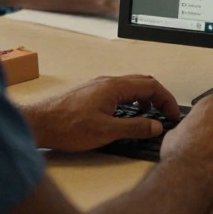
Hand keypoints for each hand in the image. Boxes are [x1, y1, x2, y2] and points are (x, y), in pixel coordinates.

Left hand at [24, 74, 178, 150]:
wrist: (40, 124)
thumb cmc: (67, 126)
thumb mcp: (106, 131)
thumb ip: (134, 127)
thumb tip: (155, 126)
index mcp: (115, 87)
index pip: (152, 85)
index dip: (167, 99)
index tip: (172, 114)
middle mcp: (108, 82)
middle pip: (143, 83)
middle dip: (159, 98)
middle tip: (165, 115)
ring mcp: (99, 87)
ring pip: (131, 87)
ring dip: (145, 99)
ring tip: (149, 117)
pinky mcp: (92, 94)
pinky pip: (119, 92)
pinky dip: (131, 101)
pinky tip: (127, 116)